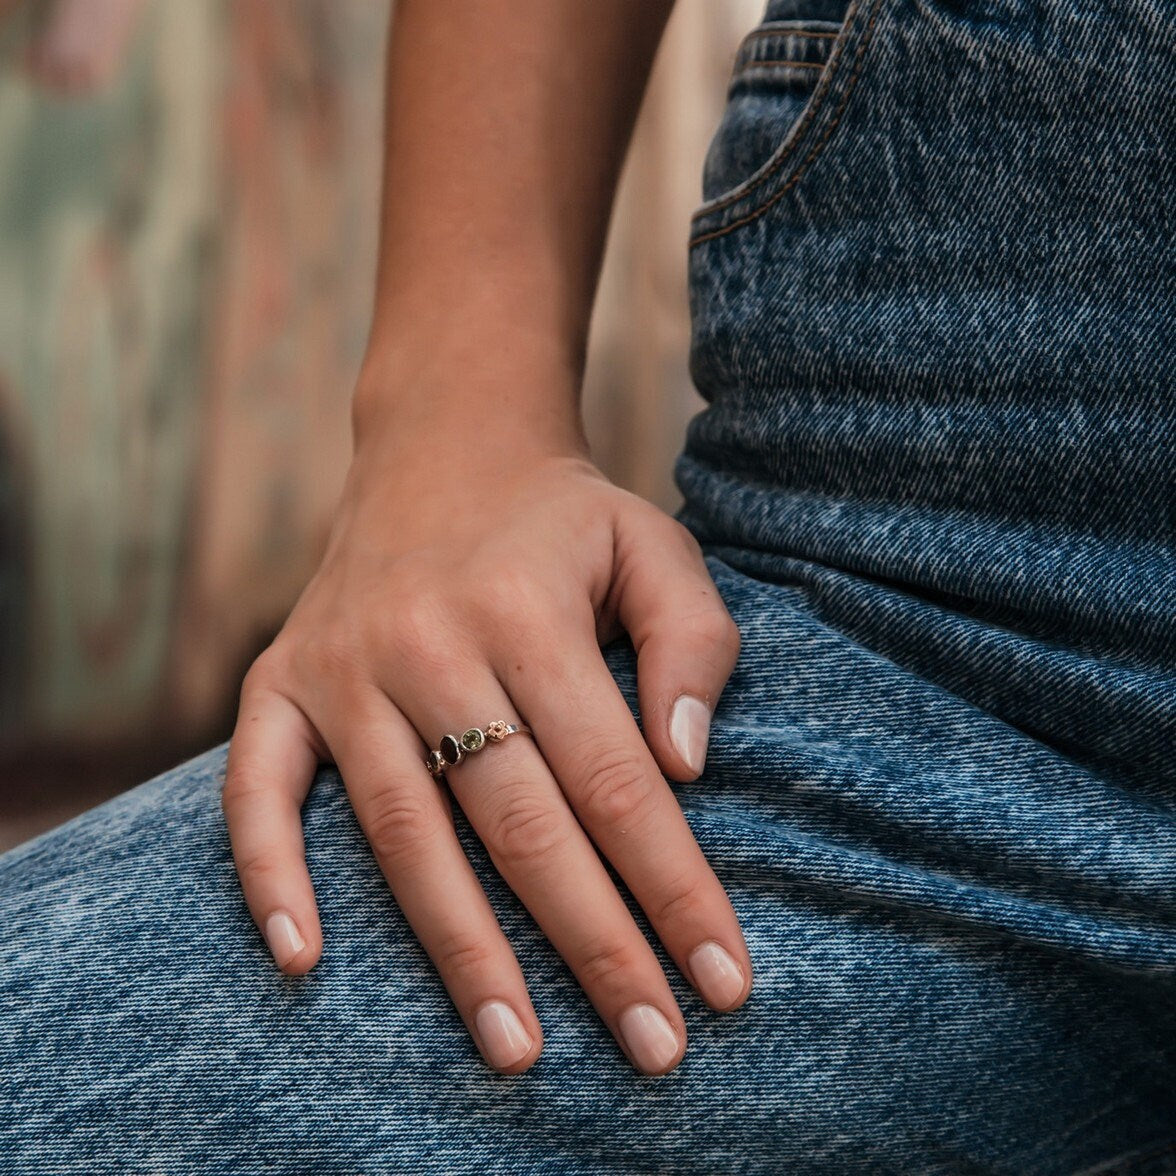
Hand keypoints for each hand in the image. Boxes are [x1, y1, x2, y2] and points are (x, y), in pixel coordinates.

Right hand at [222, 418, 748, 1075]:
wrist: (443, 445)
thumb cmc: (562, 518)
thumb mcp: (654, 546)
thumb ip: (693, 644)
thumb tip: (684, 770)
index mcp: (528, 612)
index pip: (616, 781)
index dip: (674, 887)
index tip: (721, 978)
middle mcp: (427, 643)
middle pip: (519, 825)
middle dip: (594, 945)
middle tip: (652, 1047)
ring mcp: (342, 668)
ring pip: (404, 832)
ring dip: (460, 951)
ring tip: (518, 1050)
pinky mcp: (279, 681)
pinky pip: (258, 787)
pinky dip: (270, 873)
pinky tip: (302, 961)